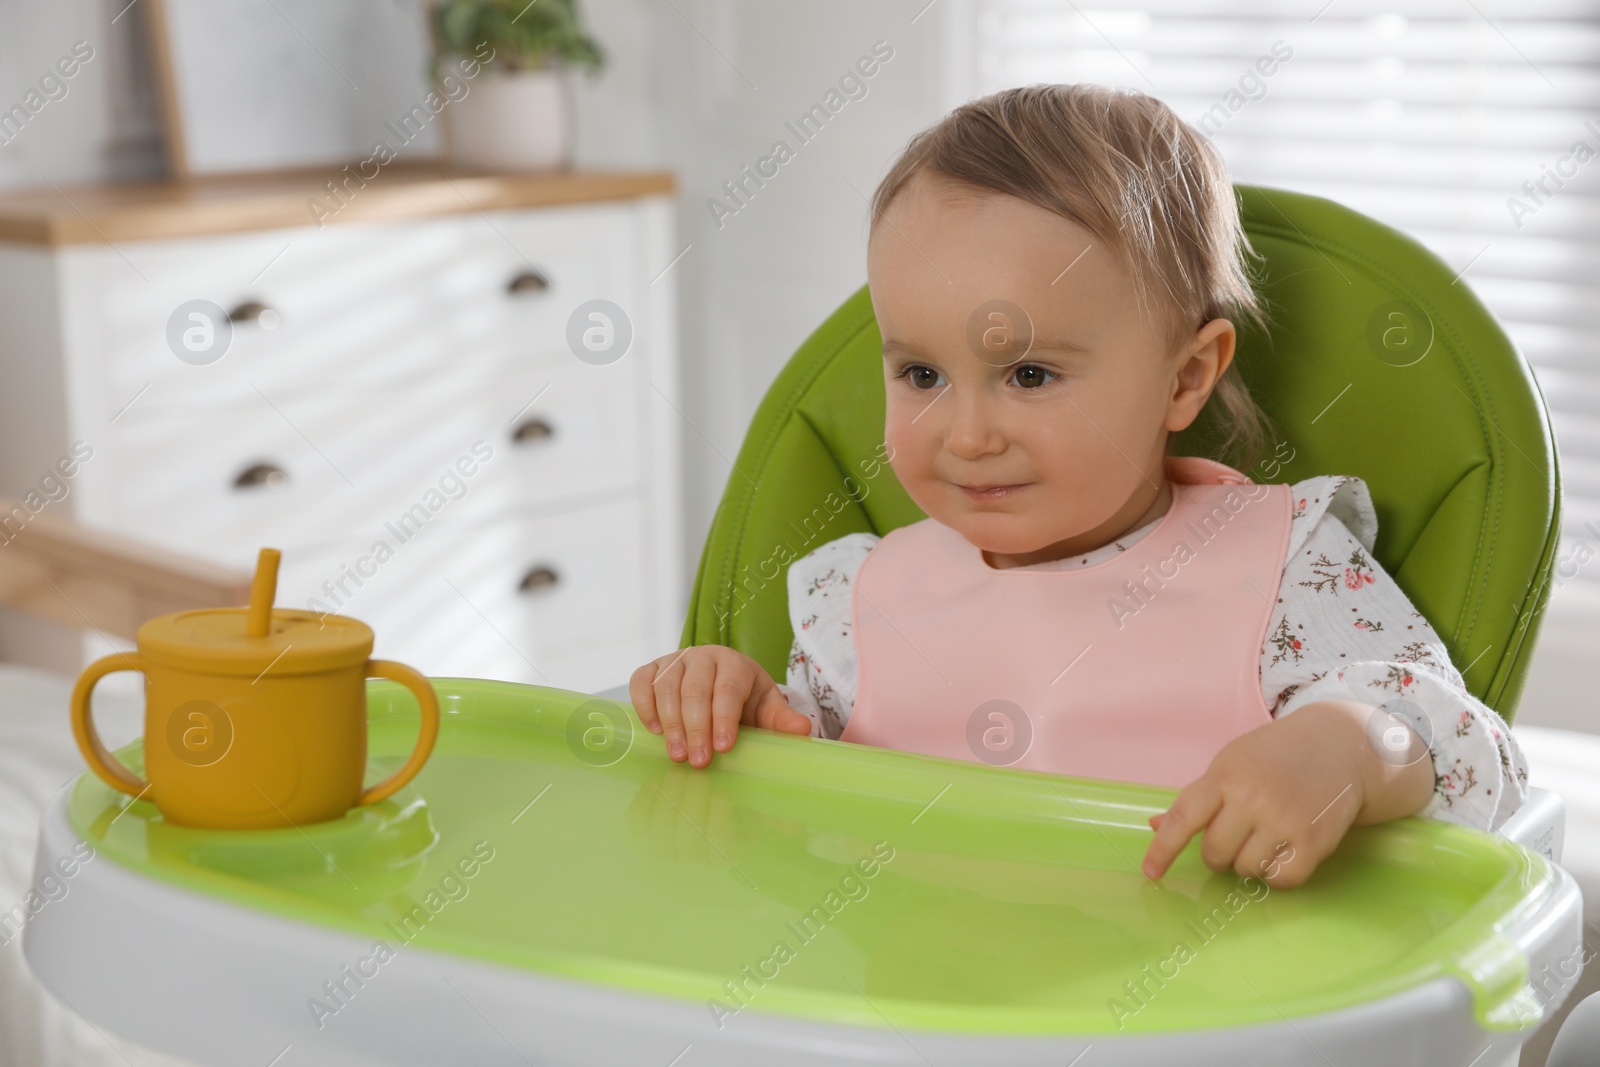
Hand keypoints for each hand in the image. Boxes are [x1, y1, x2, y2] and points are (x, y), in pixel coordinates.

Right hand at [629, 646, 812, 767]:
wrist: (719, 682)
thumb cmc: (744, 700)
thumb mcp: (766, 709)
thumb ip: (782, 721)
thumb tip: (803, 731)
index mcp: (734, 663)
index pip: (728, 689)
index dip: (724, 718)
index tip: (723, 747)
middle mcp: (702, 657)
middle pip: (695, 690)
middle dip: (696, 728)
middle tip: (697, 762)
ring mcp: (674, 661)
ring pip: (667, 687)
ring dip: (670, 722)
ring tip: (677, 755)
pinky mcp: (652, 669)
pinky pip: (641, 682)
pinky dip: (644, 705)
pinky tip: (653, 730)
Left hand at [1140, 699, 1433, 887]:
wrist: (1339, 746)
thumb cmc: (1274, 756)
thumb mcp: (1230, 764)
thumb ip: (1196, 799)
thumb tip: (1155, 826)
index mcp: (1225, 776)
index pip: (1184, 818)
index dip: (1163, 849)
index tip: (1150, 872)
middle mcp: (1253, 798)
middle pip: (1215, 853)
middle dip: (1219, 853)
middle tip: (1237, 835)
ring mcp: (1285, 820)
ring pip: (1246, 869)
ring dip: (1250, 862)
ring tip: (1266, 836)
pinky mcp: (1315, 842)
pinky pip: (1281, 880)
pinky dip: (1278, 873)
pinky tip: (1285, 849)